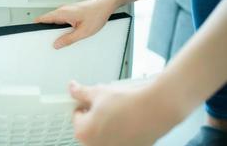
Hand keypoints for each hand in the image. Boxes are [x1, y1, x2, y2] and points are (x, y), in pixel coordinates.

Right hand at [34, 0, 114, 48]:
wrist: (106, 5)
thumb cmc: (97, 14)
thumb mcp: (82, 32)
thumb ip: (68, 39)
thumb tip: (57, 44)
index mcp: (62, 13)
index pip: (43, 19)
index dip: (36, 26)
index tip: (32, 33)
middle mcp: (63, 10)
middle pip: (48, 21)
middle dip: (46, 31)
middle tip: (46, 41)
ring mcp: (67, 11)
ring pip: (56, 21)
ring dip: (55, 29)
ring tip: (58, 39)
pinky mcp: (72, 12)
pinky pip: (62, 20)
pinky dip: (61, 27)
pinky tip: (67, 34)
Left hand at [69, 80, 183, 145]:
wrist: (156, 109)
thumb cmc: (128, 102)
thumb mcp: (99, 92)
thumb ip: (81, 92)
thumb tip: (72, 88)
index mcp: (84, 133)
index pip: (76, 116)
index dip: (85, 105)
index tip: (91, 101)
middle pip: (89, 127)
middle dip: (95, 115)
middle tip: (106, 104)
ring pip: (103, 133)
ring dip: (106, 123)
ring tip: (119, 111)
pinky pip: (117, 139)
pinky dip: (120, 131)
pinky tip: (127, 120)